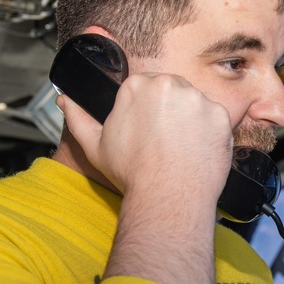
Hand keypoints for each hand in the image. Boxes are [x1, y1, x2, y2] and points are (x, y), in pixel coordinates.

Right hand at [58, 72, 232, 204]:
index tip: (148, 130)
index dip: (146, 110)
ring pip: (195, 103)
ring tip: (180, 148)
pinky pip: (215, 119)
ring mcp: (198, 100)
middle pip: (172, 90)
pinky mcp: (220, 116)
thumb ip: (78, 117)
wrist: (167, 197)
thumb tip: (63, 99)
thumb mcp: (94, 145)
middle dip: (170, 111)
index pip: (145, 87)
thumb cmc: (132, 173)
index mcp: (138, 86)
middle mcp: (170, 85)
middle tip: (165, 140)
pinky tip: (197, 151)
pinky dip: (209, 134)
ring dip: (191, 120)